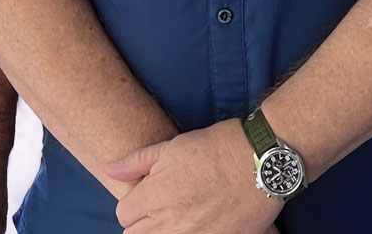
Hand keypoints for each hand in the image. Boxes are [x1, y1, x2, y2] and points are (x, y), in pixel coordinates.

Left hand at [107, 119, 283, 233]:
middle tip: (162, 212)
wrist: (262, 160)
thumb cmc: (217, 147)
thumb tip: (109, 169)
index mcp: (154, 195)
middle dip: (143, 225)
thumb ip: (137, 162)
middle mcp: (169, 222)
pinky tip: (200, 226)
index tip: (148, 198)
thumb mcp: (173, 146)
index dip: (134, 206)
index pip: (123, 215)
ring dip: (164, 231)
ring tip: (182, 218)